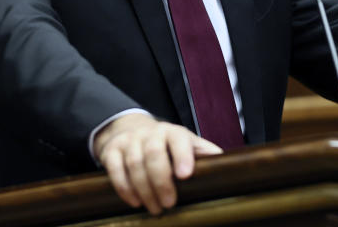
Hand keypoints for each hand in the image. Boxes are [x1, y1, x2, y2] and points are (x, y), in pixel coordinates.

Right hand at [93, 114, 221, 213]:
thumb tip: (225, 165)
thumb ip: (203, 152)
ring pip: (135, 164)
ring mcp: (129, 141)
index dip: (182, 155)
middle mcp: (150, 133)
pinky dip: (124, 188)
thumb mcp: (186, 142)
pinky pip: (114, 169)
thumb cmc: (165, 143)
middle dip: (161, 181)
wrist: (130, 129)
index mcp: (172, 132)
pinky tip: (134, 201)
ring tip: (155, 208)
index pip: (178, 139)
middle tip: (169, 203)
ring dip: (145, 189)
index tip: (185, 174)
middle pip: (154, 154)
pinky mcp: (111, 151)